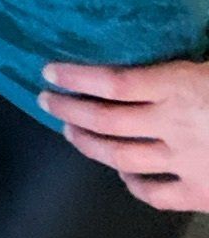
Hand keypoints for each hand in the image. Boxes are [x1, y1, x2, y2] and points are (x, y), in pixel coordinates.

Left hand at [40, 58, 208, 208]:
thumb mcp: (206, 65)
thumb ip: (173, 61)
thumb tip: (137, 42)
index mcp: (177, 87)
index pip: (113, 83)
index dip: (76, 78)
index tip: (50, 72)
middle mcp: (174, 125)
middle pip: (106, 121)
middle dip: (69, 110)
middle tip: (46, 100)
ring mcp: (185, 163)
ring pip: (122, 157)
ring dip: (89, 145)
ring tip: (70, 132)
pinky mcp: (200, 193)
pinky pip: (155, 195)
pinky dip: (132, 185)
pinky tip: (122, 173)